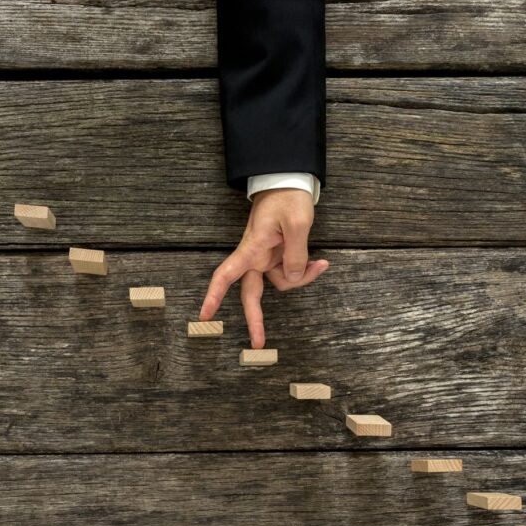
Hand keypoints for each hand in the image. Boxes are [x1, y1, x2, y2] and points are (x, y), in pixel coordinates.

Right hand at [199, 187, 329, 347]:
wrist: (289, 182)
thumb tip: (292, 278)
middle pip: (250, 293)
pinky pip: (291, 272)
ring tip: (321, 263)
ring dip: (301, 278)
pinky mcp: (278, 255)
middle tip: (259, 343)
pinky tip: (321, 263)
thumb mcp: (298, 223)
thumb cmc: (288, 197)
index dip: (213, 296)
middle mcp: (256, 257)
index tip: (204, 316)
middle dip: (255, 319)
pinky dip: (305, 271)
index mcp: (252, 248)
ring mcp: (267, 257)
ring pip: (281, 282)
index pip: (226, 275)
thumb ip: (296, 255)